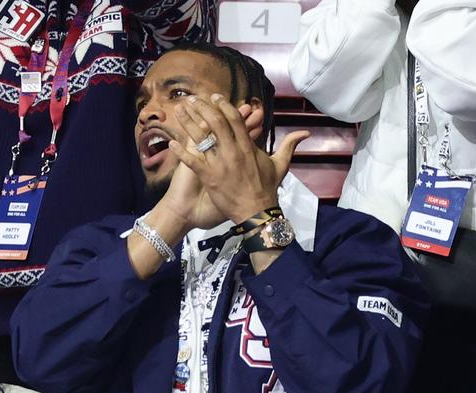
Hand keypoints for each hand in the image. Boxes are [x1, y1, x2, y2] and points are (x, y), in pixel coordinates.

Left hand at [169, 94, 307, 223]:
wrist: (257, 213)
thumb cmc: (267, 189)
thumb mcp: (280, 165)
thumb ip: (289, 145)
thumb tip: (305, 133)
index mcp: (248, 146)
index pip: (235, 119)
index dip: (224, 105)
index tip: (214, 97)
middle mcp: (234, 152)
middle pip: (216, 123)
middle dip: (203, 108)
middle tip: (192, 99)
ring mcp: (221, 164)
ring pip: (202, 138)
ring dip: (188, 123)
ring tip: (178, 111)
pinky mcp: (210, 178)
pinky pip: (193, 162)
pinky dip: (181, 152)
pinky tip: (170, 143)